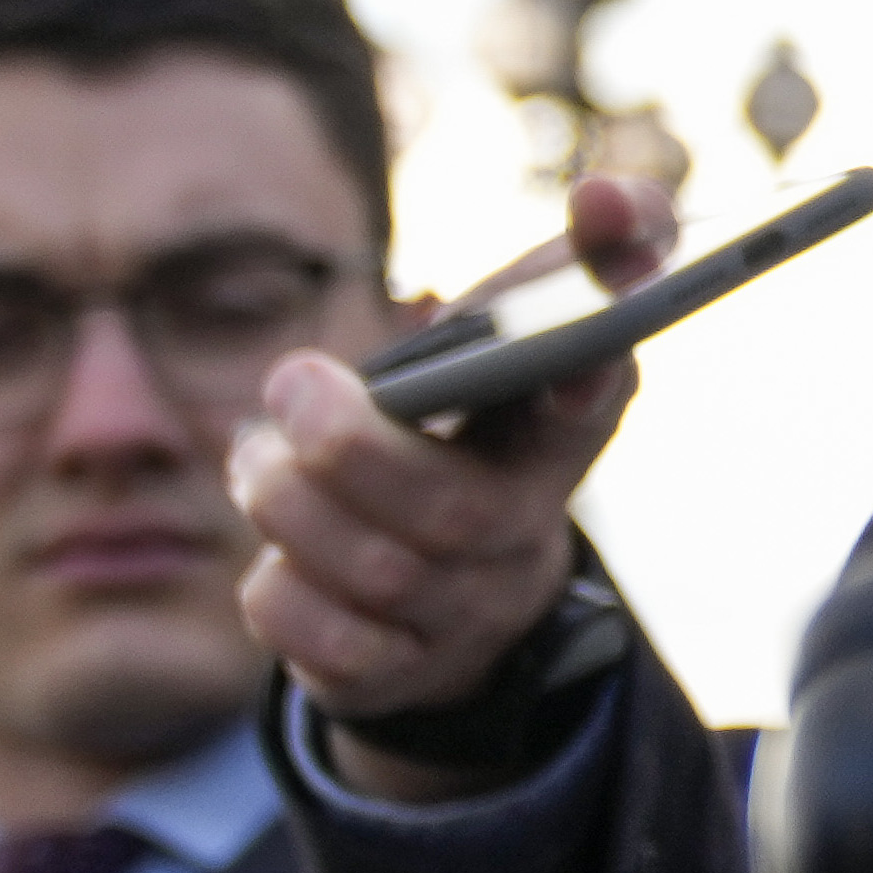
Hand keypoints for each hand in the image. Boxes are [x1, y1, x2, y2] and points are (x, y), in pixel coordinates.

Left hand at [233, 171, 663, 792]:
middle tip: (290, 382)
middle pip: (448, 514)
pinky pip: (308, 636)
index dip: (589, 380)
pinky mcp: (386, 674)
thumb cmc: (487, 427)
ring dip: (291, 503)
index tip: (574, 354)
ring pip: (366, 572)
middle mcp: (522, 536)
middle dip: (354, 449)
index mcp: (565, 437)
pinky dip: (275, 581)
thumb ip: (588, 252)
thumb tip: (609, 198)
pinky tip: (277, 542)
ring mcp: (457, 615)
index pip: (598, 404)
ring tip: (263, 455)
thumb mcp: (528, 335)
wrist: (462, 591)